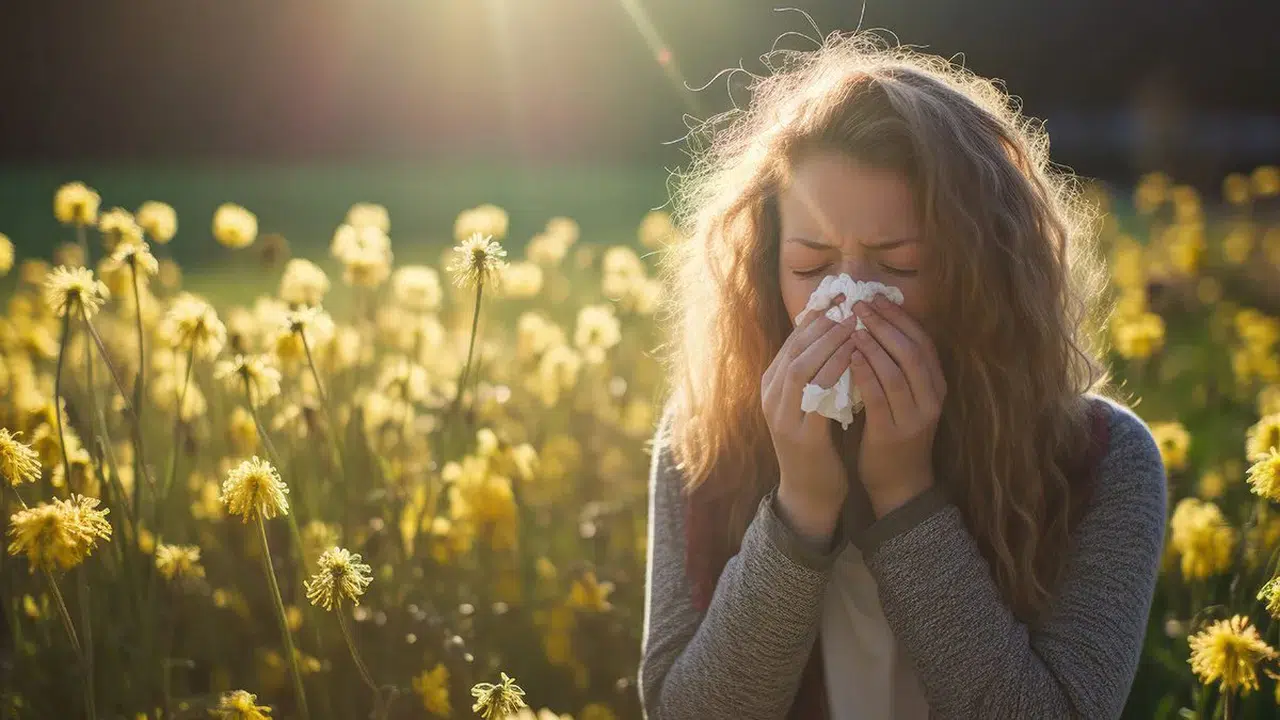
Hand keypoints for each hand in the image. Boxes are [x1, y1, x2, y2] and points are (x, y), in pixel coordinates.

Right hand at [761, 294, 858, 542]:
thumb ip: (814, 372)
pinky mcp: (801, 435)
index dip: (815, 317)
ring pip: (801, 367)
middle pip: (794, 349)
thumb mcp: (808, 402)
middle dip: (822, 323)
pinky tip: (856, 358)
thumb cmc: (814, 443)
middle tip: (849, 303)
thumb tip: (834, 333)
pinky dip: (836, 372)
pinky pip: (817, 395)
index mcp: (772, 386)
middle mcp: (771, 397)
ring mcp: (783, 416)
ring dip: (828, 343)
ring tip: (854, 324)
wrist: (808, 492)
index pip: (791, 341)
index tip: (839, 296)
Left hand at [849, 295, 947, 516]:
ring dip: (874, 344)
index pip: (923, 341)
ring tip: (853, 325)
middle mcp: (931, 399)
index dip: (900, 317)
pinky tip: (849, 357)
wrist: (899, 483)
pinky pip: (879, 396)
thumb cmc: (896, 433)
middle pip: (911, 351)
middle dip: (885, 324)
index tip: (877, 298)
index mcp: (936, 386)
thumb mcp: (906, 397)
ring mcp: (914, 417)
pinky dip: (865, 373)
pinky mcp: (893, 433)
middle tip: (860, 305)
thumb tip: (875, 324)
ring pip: (897, 371)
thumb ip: (897, 366)